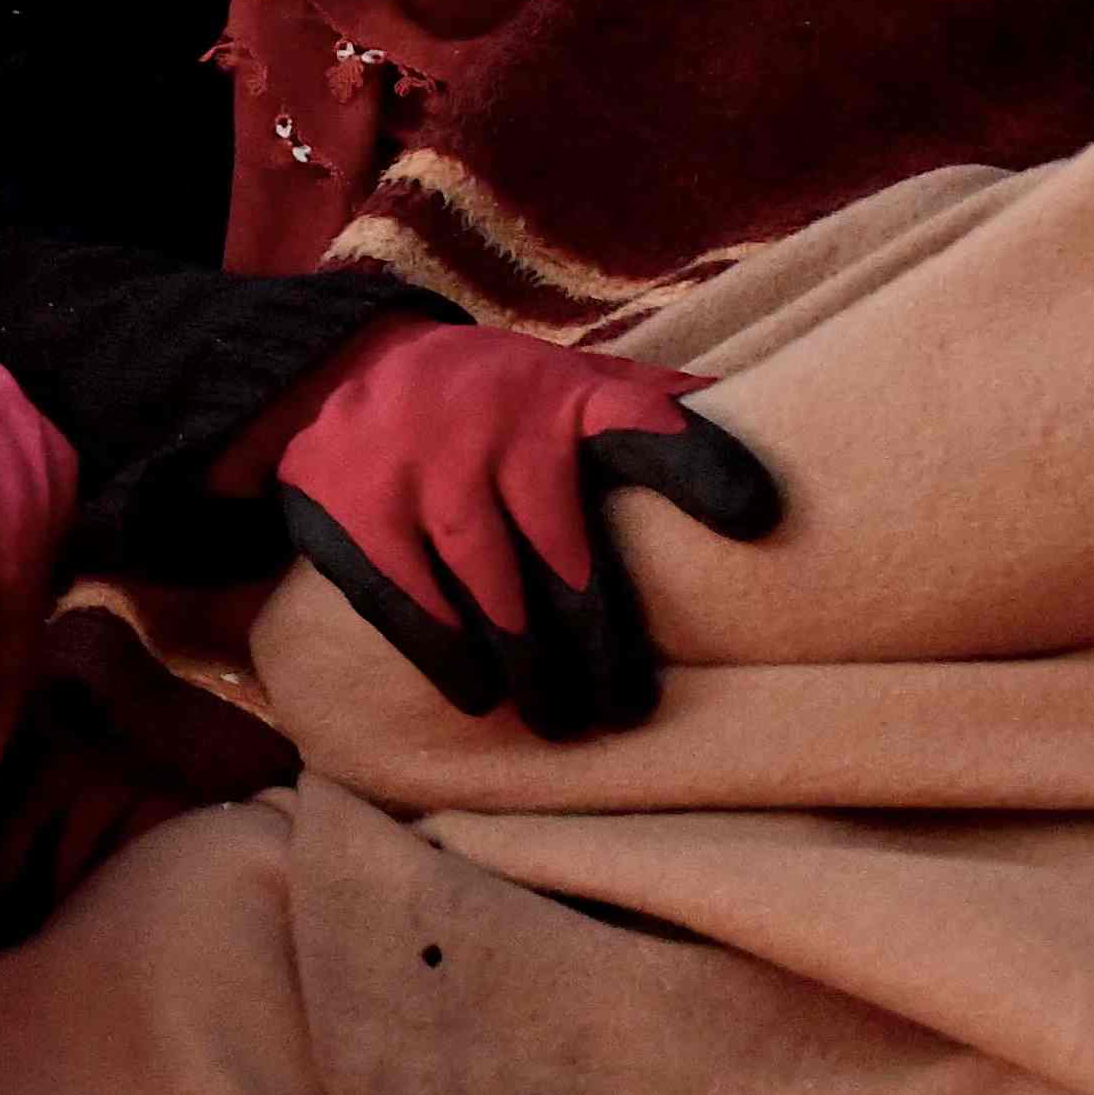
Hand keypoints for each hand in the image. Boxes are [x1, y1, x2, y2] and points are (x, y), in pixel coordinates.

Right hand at [251, 321, 782, 740]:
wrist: (335, 373)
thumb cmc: (487, 398)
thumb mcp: (563, 380)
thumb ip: (647, 405)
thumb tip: (758, 425)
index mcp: (562, 398)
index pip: (645, 425)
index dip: (702, 467)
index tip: (757, 518)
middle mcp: (497, 432)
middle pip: (569, 562)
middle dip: (601, 650)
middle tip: (625, 710)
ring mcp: (424, 476)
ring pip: (494, 599)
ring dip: (533, 673)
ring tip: (562, 721)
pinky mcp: (359, 518)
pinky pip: (414, 607)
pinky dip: (451, 659)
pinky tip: (481, 696)